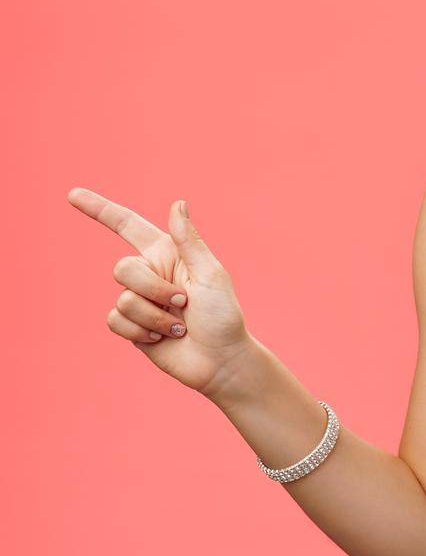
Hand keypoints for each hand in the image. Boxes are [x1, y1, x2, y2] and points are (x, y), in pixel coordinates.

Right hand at [66, 189, 255, 398]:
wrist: (219, 359)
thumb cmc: (223, 315)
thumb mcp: (211, 274)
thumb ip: (189, 241)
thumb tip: (178, 204)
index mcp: (168, 254)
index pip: (127, 226)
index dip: (99, 209)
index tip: (72, 195)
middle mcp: (149, 274)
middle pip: (122, 268)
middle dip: (154, 289)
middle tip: (184, 303)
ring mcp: (138, 301)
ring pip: (122, 298)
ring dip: (155, 316)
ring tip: (180, 326)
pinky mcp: (131, 326)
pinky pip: (115, 321)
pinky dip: (142, 331)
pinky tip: (163, 338)